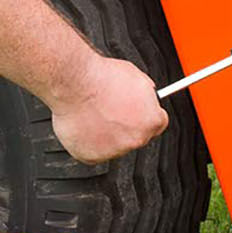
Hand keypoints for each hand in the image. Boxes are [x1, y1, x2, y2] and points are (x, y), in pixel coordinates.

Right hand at [50, 55, 168, 163]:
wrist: (75, 84)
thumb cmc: (101, 79)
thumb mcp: (134, 76)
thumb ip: (144, 92)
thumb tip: (145, 95)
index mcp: (150, 121)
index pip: (157, 125)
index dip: (144, 116)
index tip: (137, 113)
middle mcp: (135, 139)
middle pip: (135, 136)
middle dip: (125, 126)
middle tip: (110, 111)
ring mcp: (114, 151)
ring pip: (113, 145)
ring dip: (106, 134)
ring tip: (93, 114)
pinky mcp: (92, 156)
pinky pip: (92, 151)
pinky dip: (88, 141)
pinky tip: (84, 124)